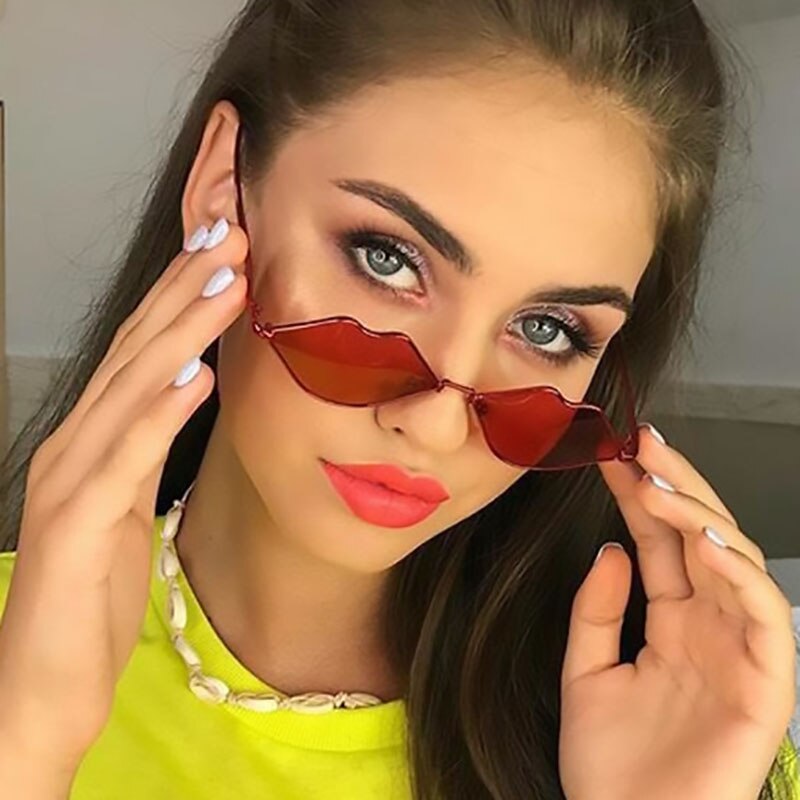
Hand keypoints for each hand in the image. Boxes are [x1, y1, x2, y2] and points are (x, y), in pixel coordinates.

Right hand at [0, 218, 248, 770]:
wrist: (45, 684)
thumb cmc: (91, 595)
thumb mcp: (130, 506)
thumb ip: (149, 448)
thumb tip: (186, 392)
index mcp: (96, 441)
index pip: (142, 353)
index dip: (181, 296)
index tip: (225, 248)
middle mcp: (78, 446)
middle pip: (135, 351)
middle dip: (184, 288)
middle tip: (230, 231)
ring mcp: (71, 481)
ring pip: (130, 389)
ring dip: (179, 331)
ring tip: (224, 280)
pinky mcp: (74, 526)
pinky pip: (124, 460)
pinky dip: (159, 413)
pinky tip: (194, 377)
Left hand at [558, 423, 795, 799]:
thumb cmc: (610, 767)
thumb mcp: (586, 672)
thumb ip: (597, 610)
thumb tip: (611, 548)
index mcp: (671, 623)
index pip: (660, 542)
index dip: (640, 496)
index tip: (612, 455)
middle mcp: (709, 628)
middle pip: (701, 537)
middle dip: (675, 484)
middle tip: (642, 441)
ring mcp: (739, 652)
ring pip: (737, 562)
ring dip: (700, 515)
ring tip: (657, 480)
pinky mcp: (767, 686)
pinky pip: (767, 617)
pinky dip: (743, 573)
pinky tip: (709, 541)